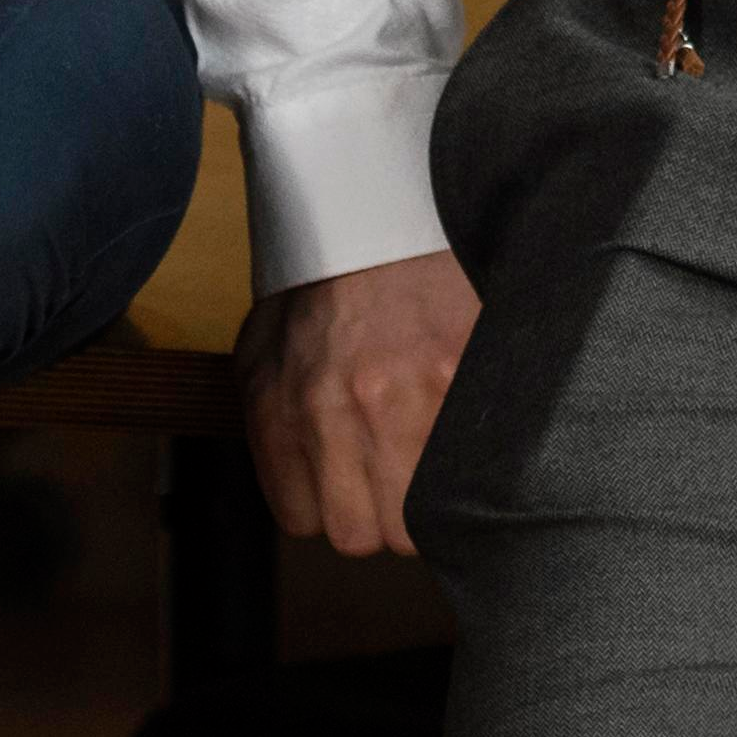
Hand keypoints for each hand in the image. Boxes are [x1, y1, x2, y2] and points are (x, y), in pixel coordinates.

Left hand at [242, 250, 477, 558]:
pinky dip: (473, 466)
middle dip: (379, 512)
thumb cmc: (327, 273)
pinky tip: (467, 431)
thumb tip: (296, 487)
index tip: (351, 480)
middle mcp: (336, 414)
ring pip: (417, 521)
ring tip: (435, 452)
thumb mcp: (263, 342)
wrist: (384, 203)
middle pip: (360, 533)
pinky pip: (467, 472)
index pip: (302, 521)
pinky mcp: (462, 382)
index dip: (331, 503)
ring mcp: (404, 402)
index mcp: (280, 407)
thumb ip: (269, 422)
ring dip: (428, 501)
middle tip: (397, 469)